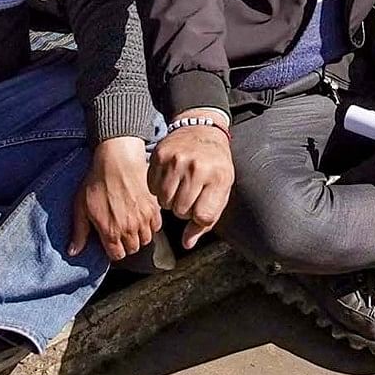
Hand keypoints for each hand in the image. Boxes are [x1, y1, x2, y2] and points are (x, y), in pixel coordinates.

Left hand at [67, 136, 158, 261]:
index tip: (110, 241)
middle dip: (125, 244)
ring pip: (146, 240)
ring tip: (131, 225)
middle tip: (120, 232)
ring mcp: (144, 219)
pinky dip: (150, 225)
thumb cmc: (97, 182)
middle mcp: (129, 229)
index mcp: (110, 232)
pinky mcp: (154, 208)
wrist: (117, 160)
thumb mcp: (80, 208)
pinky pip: (156, 227)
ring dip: (138, 236)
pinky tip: (141, 217)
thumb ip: (79, 233)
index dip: (113, 250)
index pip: (117, 255)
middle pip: (132, 249)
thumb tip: (73, 252)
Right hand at [149, 121, 233, 247]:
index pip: (202, 216)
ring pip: (164, 202)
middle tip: (190, 196)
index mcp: (217, 177)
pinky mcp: (160, 155)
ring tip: (180, 188)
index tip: (200, 209)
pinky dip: (159, 189)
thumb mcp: (222, 189)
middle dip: (184, 209)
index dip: (199, 218)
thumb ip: (207, 219)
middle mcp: (196, 167)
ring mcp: (176, 160)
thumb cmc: (215, 164)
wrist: (202, 131)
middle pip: (181, 211)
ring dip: (170, 201)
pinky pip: (152, 187)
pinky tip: (170, 179)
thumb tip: (187, 243)